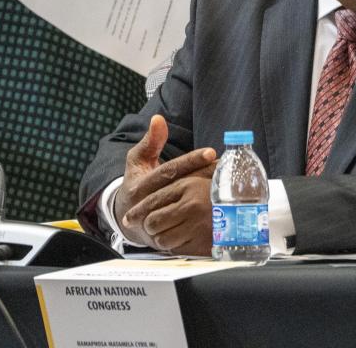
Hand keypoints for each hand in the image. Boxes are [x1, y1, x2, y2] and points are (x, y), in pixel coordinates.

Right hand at [115, 115, 216, 253]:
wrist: (126, 218)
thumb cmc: (137, 182)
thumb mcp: (137, 161)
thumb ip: (150, 142)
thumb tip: (158, 119)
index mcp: (141, 185)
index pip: (169, 171)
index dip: (190, 162)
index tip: (211, 152)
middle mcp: (148, 205)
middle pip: (181, 189)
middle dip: (205, 176)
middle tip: (227, 166)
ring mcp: (157, 223)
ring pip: (185, 207)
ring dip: (207, 194)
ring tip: (229, 182)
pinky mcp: (168, 236)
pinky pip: (187, 227)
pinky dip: (204, 217)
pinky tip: (222, 207)